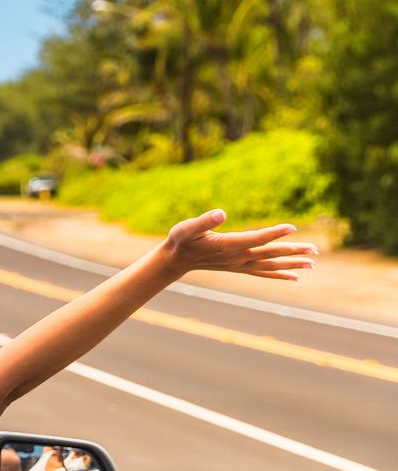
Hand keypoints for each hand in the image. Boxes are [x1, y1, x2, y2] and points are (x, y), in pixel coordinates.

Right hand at [158, 209, 317, 279]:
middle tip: (315, 250)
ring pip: (270, 265)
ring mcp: (240, 264)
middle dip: (293, 251)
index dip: (275, 233)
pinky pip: (263, 272)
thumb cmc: (181, 240)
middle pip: (270, 254)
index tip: (292, 227)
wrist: (176, 260)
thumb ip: (204, 221)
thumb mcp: (187, 227)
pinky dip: (280, 275)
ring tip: (312, 263)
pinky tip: (294, 277)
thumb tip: (222, 213)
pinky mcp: (239, 267)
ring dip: (292, 265)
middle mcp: (237, 257)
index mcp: (228, 245)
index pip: (256, 238)